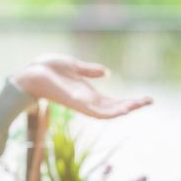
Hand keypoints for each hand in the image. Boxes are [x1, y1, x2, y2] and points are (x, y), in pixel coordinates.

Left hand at [11, 53, 152, 118]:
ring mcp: (82, 104)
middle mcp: (87, 102)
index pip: (113, 101)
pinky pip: (95, 112)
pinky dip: (110, 112)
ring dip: (124, 109)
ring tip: (140, 104)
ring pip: (108, 113)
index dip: (129, 101)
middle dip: (132, 105)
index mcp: (88, 94)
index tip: (146, 99)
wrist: (31, 72)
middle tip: (150, 101)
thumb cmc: (48, 69)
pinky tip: (122, 109)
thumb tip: (106, 72)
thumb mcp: (75, 67)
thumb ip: (90, 71)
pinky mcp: (76, 103)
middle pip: (114, 108)